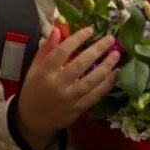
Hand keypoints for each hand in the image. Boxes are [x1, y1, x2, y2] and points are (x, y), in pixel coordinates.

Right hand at [16, 27, 118, 149]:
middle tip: (110, 39)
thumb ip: (46, 49)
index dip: (77, 39)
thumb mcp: (34, 68)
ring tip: (116, 54)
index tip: (90, 29)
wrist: (32, 120)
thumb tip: (57, 29)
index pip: (61, 52)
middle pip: (80, 65)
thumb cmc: (33, 89)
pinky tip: (116, 73)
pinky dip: (107, 84)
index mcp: (44, 73)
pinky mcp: (78, 109)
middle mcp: (57, 85)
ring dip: (106, 67)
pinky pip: (96, 95)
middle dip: (96, 50)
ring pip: (91, 81)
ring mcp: (69, 99)